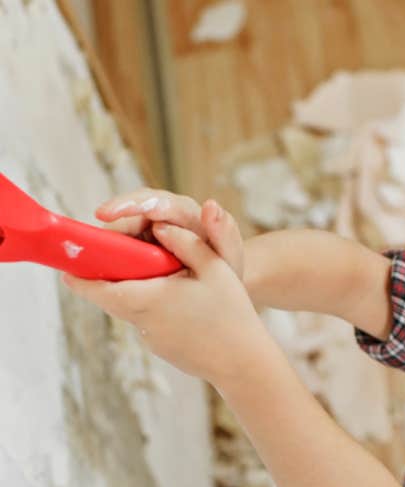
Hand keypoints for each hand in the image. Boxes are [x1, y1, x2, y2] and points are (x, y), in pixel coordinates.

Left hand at [61, 219, 270, 386]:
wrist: (245, 365)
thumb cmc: (233, 315)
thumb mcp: (216, 268)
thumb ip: (185, 242)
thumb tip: (160, 227)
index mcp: (148, 298)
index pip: (96, 287)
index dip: (79, 274)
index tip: (69, 263)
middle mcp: (143, 322)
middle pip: (115, 296)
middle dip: (117, 276)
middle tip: (127, 258)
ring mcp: (153, 341)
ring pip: (137, 310)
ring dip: (145, 294)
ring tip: (174, 283)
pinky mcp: (165, 352)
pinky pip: (155, 325)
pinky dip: (162, 312)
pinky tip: (190, 309)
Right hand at [95, 187, 243, 278]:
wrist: (221, 280)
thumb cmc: (224, 265)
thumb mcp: (229, 254)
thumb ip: (224, 232)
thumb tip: (211, 205)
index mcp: (186, 213)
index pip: (155, 203)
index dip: (129, 206)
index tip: (106, 214)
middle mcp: (164, 214)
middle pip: (130, 213)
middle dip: (111, 226)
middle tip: (91, 244)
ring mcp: (149, 226)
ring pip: (122, 229)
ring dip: (108, 243)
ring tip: (93, 259)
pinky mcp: (140, 241)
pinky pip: (121, 244)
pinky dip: (110, 254)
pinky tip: (99, 267)